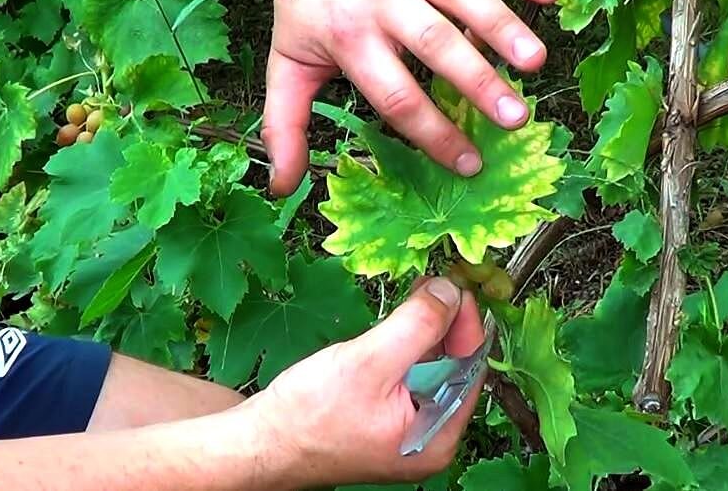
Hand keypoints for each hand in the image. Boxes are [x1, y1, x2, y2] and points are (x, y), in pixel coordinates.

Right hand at [237, 277, 484, 488]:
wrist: (258, 444)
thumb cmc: (306, 418)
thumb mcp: (369, 361)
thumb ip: (417, 325)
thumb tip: (451, 292)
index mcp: (437, 437)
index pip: (469, 369)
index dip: (466, 324)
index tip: (457, 287)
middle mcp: (428, 439)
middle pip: (452, 369)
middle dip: (444, 325)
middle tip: (435, 284)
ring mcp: (405, 431)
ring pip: (428, 370)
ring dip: (424, 332)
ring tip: (417, 295)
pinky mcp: (384, 419)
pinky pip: (407, 377)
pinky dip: (405, 347)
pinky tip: (396, 324)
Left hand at [257, 0, 561, 195]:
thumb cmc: (306, 4)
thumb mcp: (285, 63)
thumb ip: (285, 125)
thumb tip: (282, 185)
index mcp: (347, 35)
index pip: (395, 93)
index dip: (432, 132)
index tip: (468, 163)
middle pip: (433, 43)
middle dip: (476, 81)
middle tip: (514, 118)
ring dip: (502, 26)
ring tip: (535, 63)